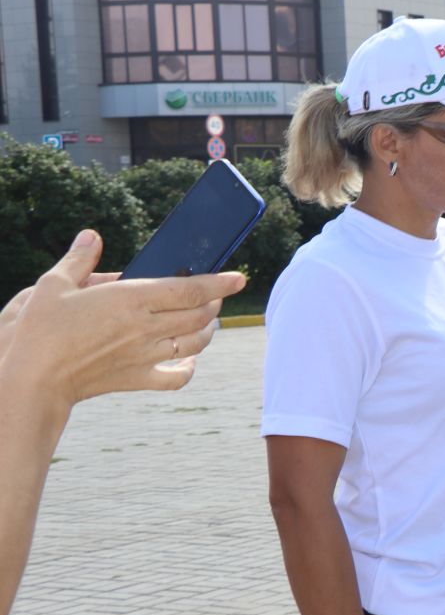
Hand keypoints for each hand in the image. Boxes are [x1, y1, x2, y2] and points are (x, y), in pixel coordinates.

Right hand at [1, 231, 243, 406]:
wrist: (34, 379)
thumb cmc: (41, 329)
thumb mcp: (53, 285)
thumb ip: (78, 259)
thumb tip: (92, 236)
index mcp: (131, 299)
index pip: (189, 289)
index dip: (219, 282)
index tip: (239, 277)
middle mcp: (146, 327)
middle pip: (199, 314)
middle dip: (214, 302)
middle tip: (215, 294)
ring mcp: (145, 355)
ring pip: (195, 343)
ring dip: (208, 330)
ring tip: (207, 319)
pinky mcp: (137, 379)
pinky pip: (175, 378)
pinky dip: (188, 369)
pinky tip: (189, 361)